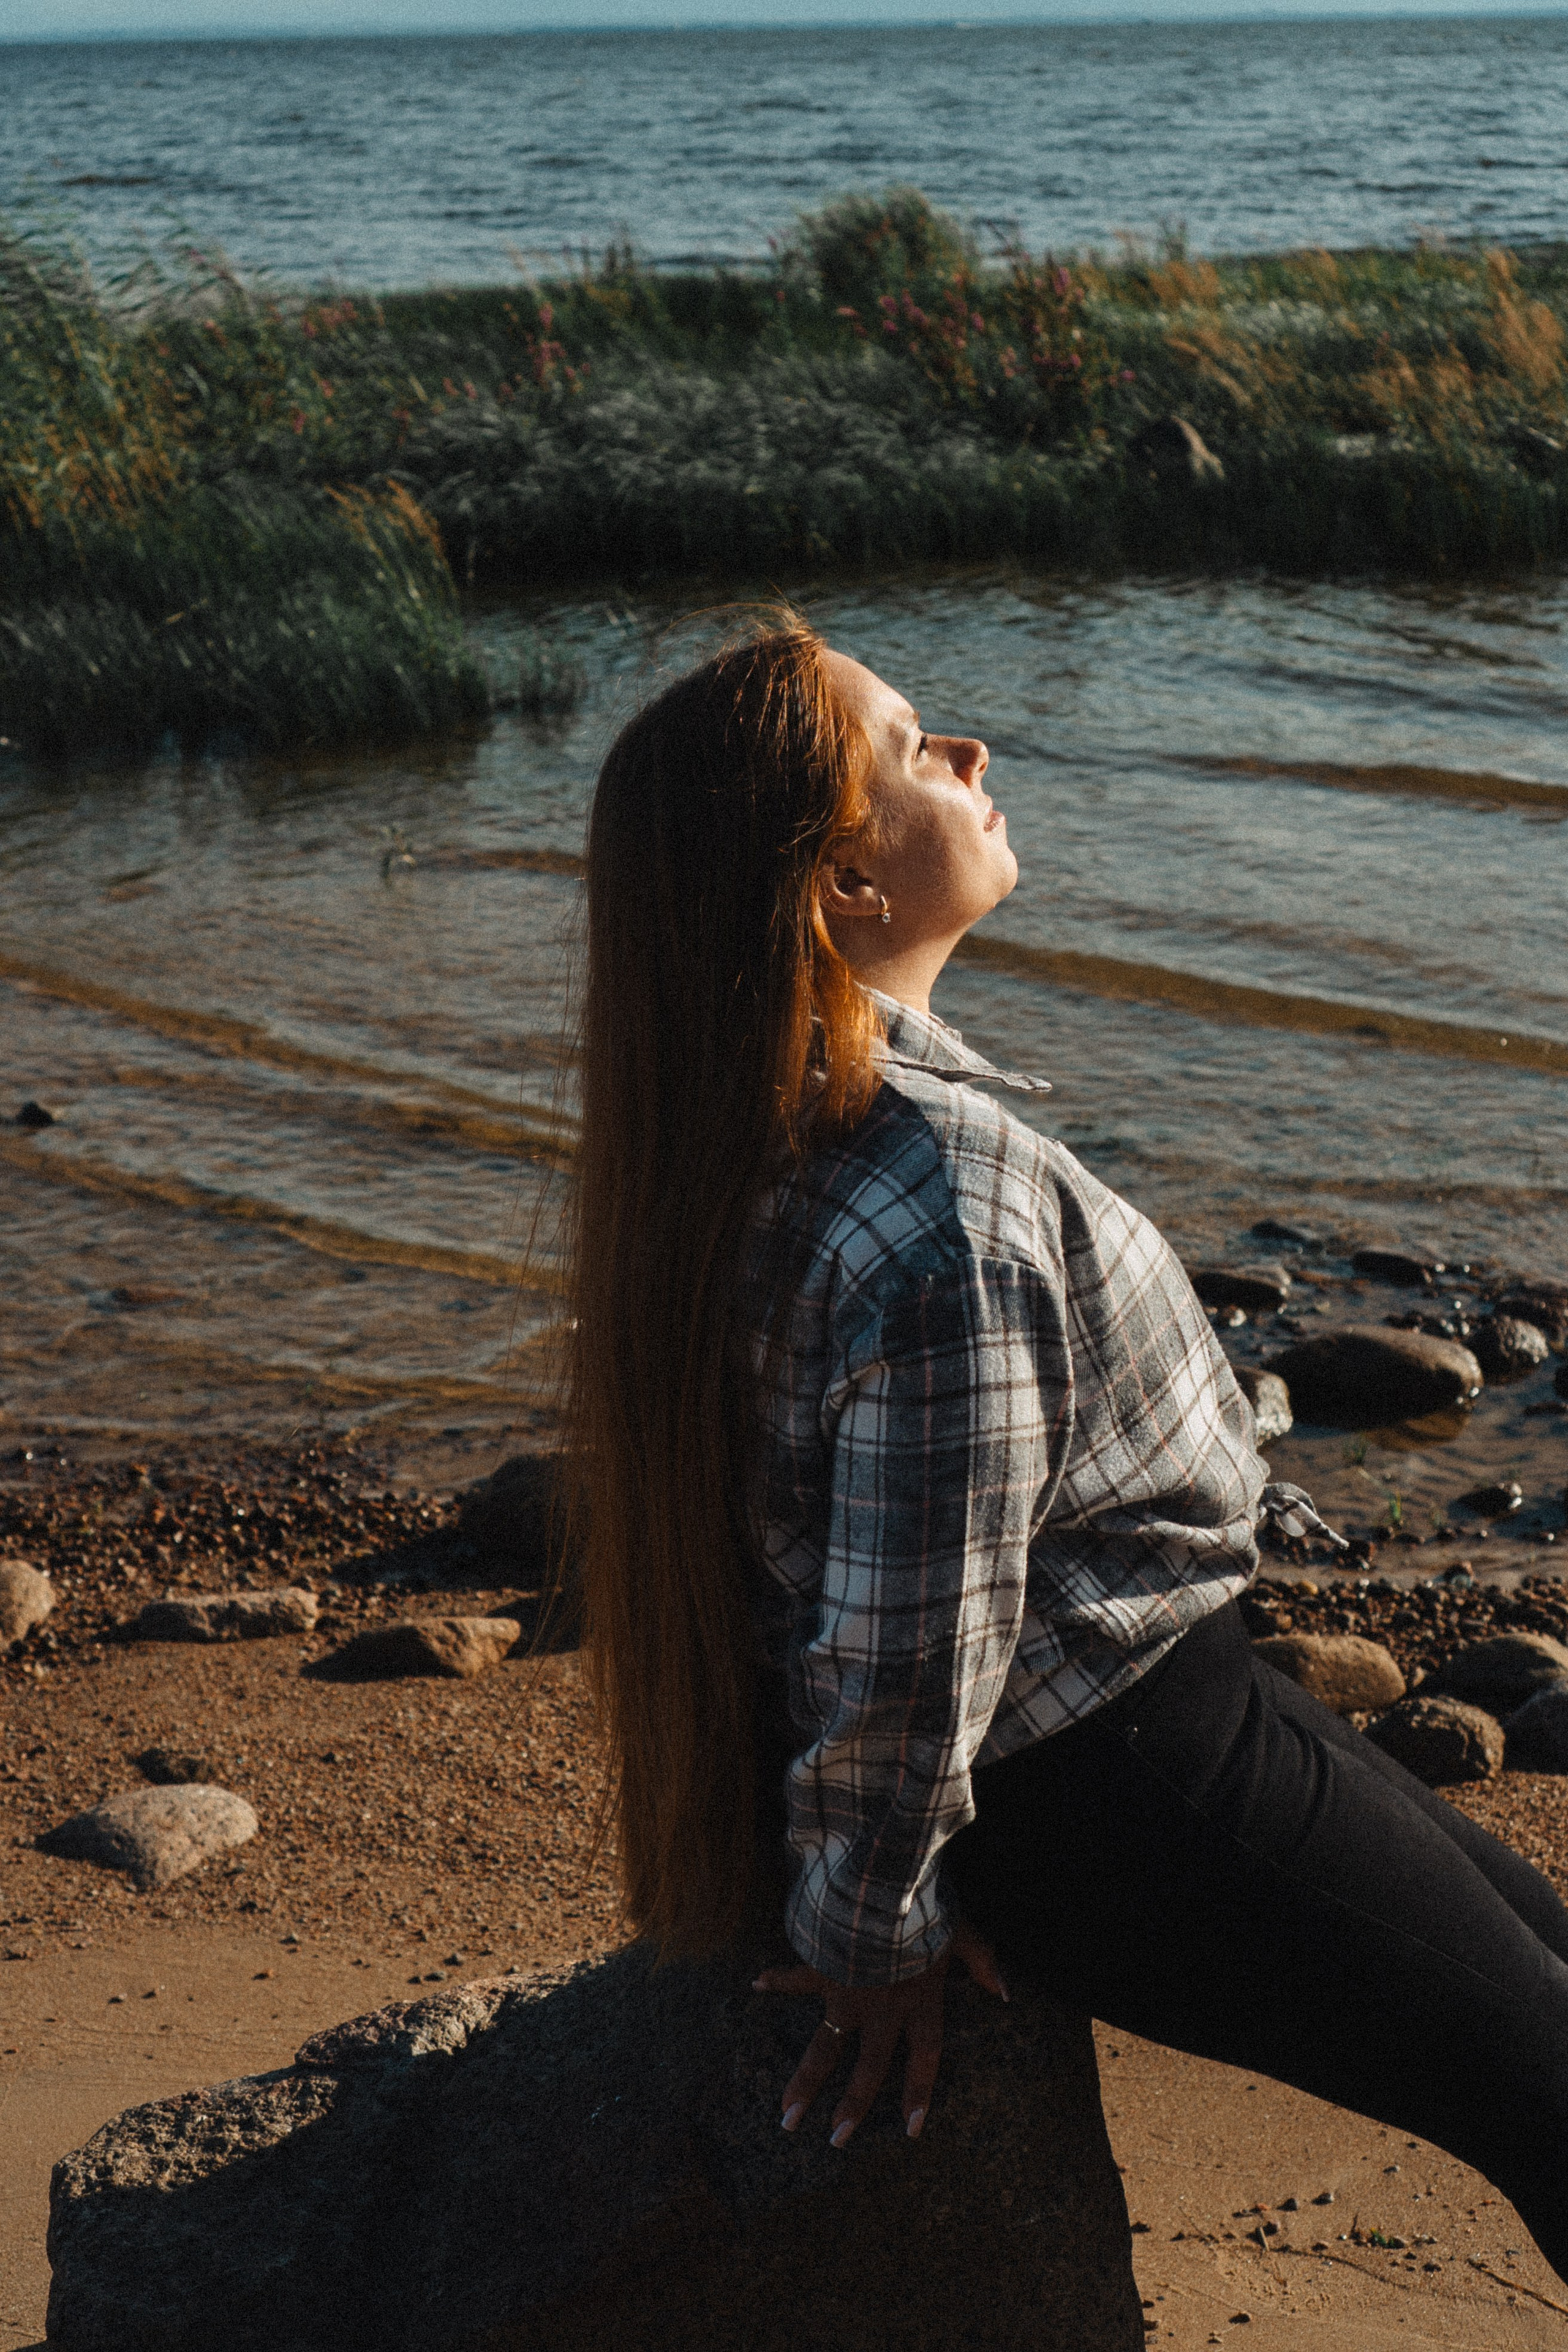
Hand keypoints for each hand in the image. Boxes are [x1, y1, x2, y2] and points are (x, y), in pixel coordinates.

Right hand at [752, 1919, 1006, 2146]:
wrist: (881, 1887)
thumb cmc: (926, 1908)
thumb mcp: (962, 1932)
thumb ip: (982, 1962)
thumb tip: (1004, 1993)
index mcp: (919, 2002)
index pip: (923, 2058)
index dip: (919, 2093)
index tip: (911, 2130)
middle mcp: (882, 2009)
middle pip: (868, 2070)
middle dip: (852, 2108)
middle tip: (835, 2142)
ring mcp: (847, 1993)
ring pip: (824, 2049)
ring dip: (805, 2084)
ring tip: (786, 2117)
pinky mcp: (822, 1969)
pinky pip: (796, 1978)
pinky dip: (776, 1978)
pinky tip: (755, 1984)